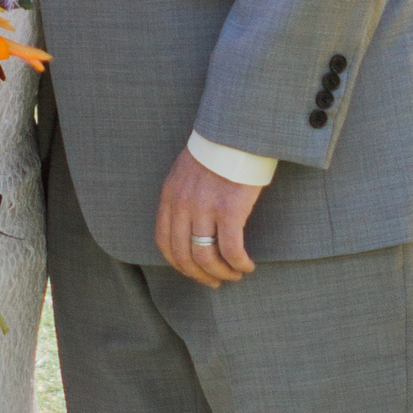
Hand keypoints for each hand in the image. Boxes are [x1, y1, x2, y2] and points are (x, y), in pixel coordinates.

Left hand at [155, 147, 262, 286]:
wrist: (237, 130)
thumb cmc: (218, 150)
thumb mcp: (187, 173)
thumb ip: (183, 198)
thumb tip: (191, 228)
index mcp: (169, 196)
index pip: (164, 243)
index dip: (179, 265)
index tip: (194, 272)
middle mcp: (182, 205)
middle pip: (184, 255)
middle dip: (200, 275)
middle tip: (216, 282)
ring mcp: (204, 208)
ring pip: (206, 257)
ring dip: (221, 273)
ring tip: (234, 275)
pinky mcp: (229, 210)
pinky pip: (231, 249)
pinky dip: (239, 263)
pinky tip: (247, 266)